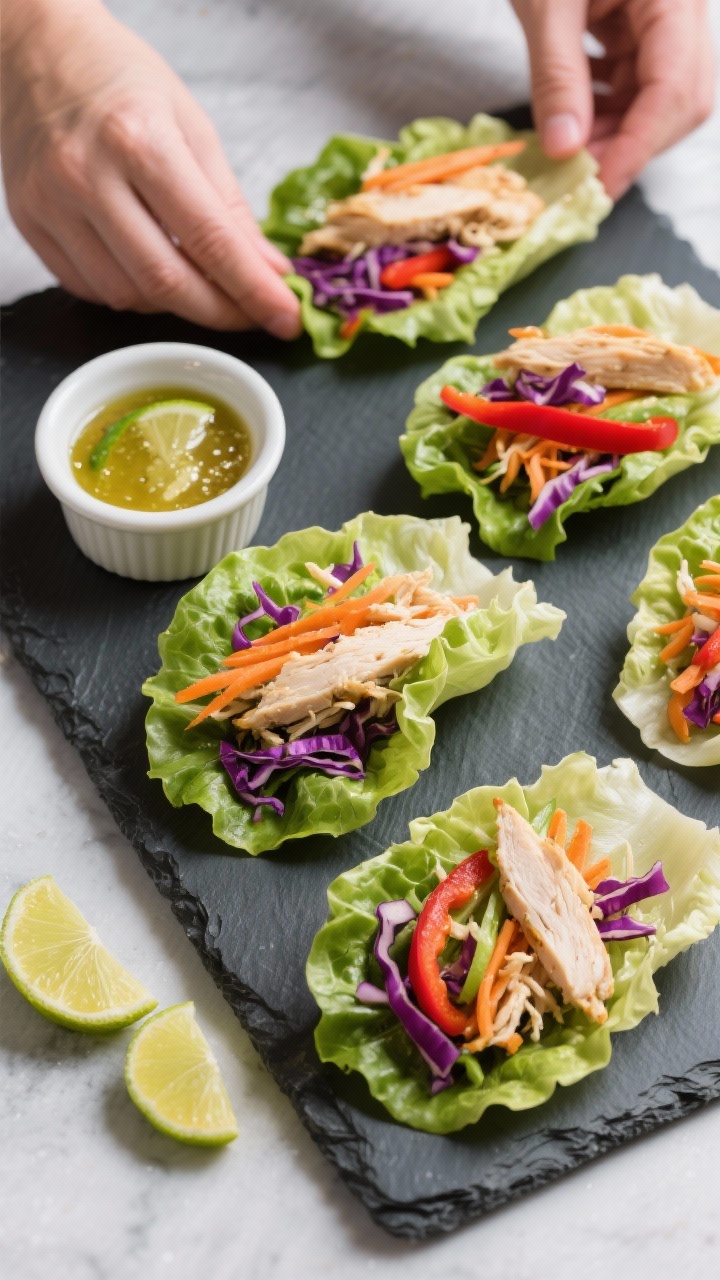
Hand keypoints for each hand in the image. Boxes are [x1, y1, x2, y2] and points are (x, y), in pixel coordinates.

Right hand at [1, 0, 300, 335]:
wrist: (37, 49)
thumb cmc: (121, 78)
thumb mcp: (192, 125)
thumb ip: (229, 206)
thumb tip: (267, 271)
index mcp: (139, 140)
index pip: (209, 239)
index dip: (253, 290)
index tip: (285, 317)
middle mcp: (87, 176)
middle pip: (166, 280)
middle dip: (220, 311)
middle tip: (251, 315)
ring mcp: (51, 204)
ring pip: (127, 294)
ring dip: (174, 303)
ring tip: (197, 279)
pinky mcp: (29, 223)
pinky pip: (89, 288)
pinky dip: (130, 292)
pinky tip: (148, 268)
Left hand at [511, 0, 714, 198]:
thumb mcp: (546, 4)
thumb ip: (556, 78)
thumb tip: (565, 150)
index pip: (675, 88)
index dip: (639, 146)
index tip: (601, 187)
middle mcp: (684, 8)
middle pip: (681, 100)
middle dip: (631, 144)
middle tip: (579, 178)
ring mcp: (667, 17)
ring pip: (659, 97)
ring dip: (615, 132)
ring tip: (567, 152)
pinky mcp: (644, 23)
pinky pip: (638, 80)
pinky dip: (606, 108)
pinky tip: (572, 118)